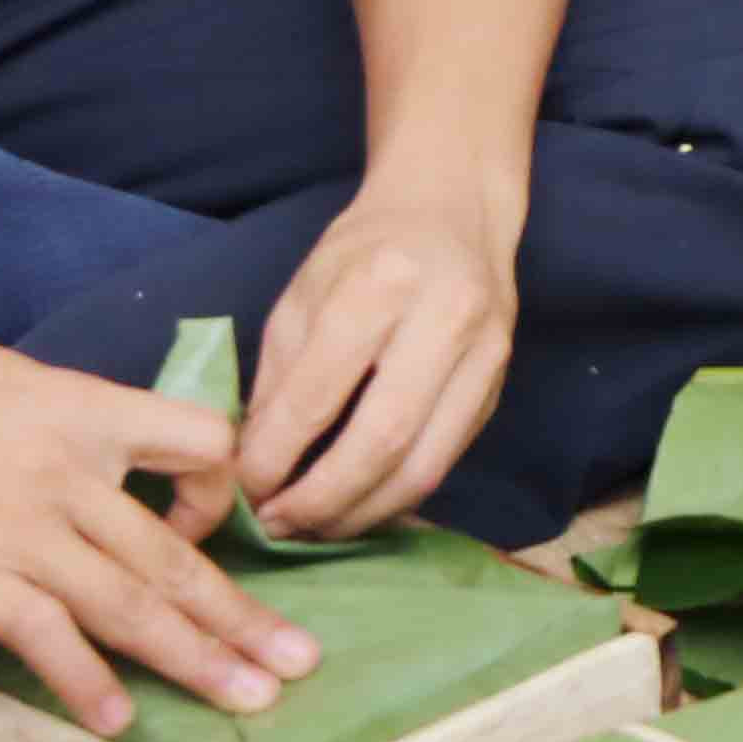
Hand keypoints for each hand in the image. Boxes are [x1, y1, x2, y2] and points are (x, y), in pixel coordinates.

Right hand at [0, 327, 316, 737]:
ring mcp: (15, 533)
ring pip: (129, 604)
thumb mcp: (5, 382)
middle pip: (175, 553)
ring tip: (250, 700)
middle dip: (243, 616)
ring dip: (195, 659)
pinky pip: (46, 639)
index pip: (200, 441)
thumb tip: (100, 467)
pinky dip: (87, 684)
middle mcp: (65, 474)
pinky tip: (119, 717)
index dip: (222, 490)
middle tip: (301, 663)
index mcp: (83, 412)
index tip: (212, 529)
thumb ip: (65, 426)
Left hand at [242, 170, 524, 538]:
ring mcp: (485, 356)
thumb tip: (252, 466)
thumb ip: (277, 380)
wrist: (454, 212)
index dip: (274, 456)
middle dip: (321, 501)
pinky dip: (396, 496)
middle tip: (276, 526)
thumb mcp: (302, 296)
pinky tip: (358, 505)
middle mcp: (444, 319)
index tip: (243, 491)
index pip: (319, 394)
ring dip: (361, 513)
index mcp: (381, 284)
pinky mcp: (499, 387)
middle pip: (381, 441)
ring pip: (423, 466)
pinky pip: (446, 461)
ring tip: (314, 529)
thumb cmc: (365, 251)